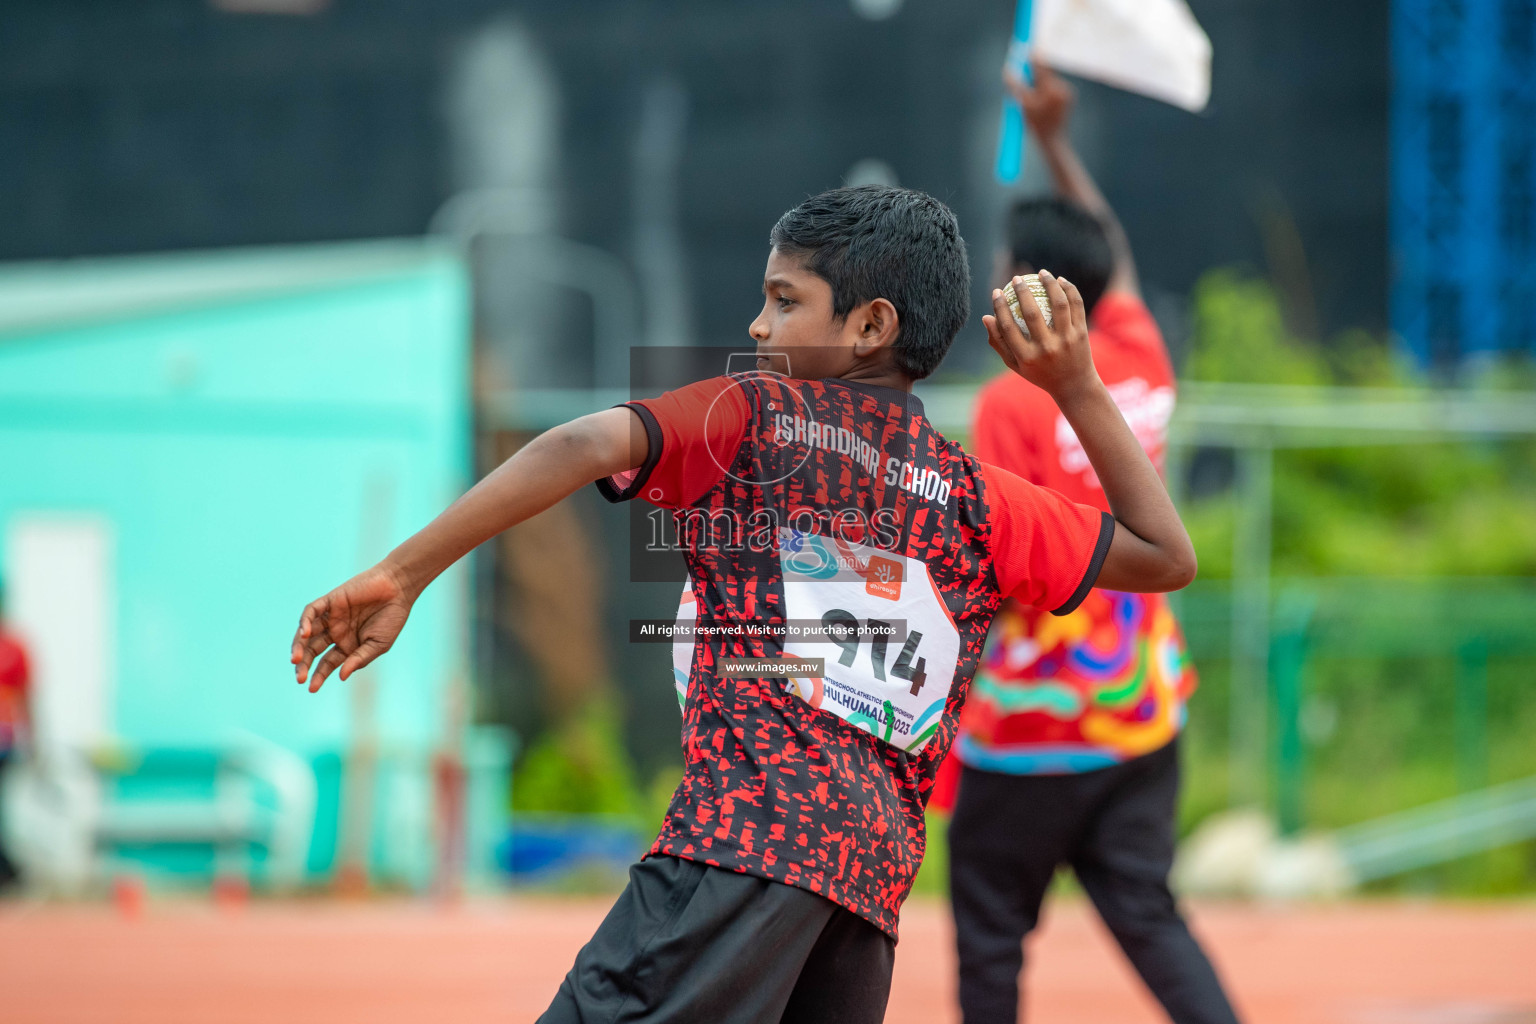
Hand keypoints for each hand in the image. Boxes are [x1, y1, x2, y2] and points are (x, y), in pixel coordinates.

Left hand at [290, 563, 413, 692]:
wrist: (398, 589)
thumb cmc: (392, 618)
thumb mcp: (378, 645)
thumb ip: (360, 659)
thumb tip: (341, 676)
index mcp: (347, 645)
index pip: (327, 664)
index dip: (319, 676)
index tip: (312, 688)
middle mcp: (335, 632)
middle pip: (312, 651)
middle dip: (304, 665)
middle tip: (300, 678)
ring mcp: (331, 617)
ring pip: (307, 633)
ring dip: (299, 646)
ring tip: (296, 660)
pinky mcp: (330, 601)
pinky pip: (312, 611)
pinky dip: (305, 622)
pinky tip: (305, 634)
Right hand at [983, 270, 1100, 399]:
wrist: (1074, 385)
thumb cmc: (1039, 372)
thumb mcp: (1015, 364)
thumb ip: (999, 343)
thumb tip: (986, 317)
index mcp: (1026, 357)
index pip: (1008, 327)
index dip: (1000, 306)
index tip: (997, 292)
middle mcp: (1046, 349)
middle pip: (1032, 313)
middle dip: (1022, 291)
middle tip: (1016, 278)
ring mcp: (1066, 341)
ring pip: (1058, 304)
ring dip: (1049, 284)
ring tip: (1041, 273)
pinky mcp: (1082, 334)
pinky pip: (1075, 305)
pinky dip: (1068, 289)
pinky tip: (1060, 280)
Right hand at [1004, 61, 1074, 141]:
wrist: (1052, 141)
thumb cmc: (1035, 125)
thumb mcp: (1022, 105)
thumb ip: (1015, 85)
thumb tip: (1007, 69)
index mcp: (1050, 90)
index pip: (1040, 66)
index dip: (1031, 55)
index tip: (1025, 45)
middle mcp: (1062, 88)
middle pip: (1044, 72)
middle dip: (1033, 70)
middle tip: (1022, 65)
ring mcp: (1068, 92)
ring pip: (1048, 81)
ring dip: (1038, 83)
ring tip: (1032, 99)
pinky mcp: (1069, 97)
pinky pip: (1053, 88)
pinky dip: (1045, 91)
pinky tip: (1041, 103)